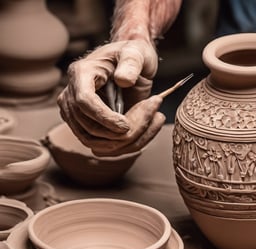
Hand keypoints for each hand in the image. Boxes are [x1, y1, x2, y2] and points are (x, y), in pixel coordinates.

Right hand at [57, 40, 164, 155]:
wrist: (129, 65)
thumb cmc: (132, 56)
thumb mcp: (137, 53)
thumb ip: (132, 62)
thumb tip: (123, 80)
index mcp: (82, 73)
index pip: (84, 101)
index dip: (104, 117)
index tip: (126, 125)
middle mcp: (71, 92)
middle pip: (84, 124)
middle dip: (112, 133)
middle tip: (138, 130)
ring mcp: (73, 109)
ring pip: (87, 138)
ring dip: (115, 142)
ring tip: (140, 131)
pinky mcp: (81, 122)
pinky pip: (93, 141)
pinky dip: (113, 144)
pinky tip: (134, 135)